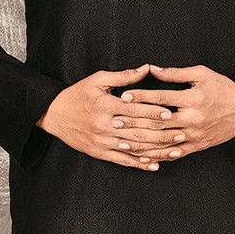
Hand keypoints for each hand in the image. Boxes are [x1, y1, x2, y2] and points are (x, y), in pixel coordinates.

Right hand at [37, 62, 182, 169]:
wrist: (53, 114)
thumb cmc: (77, 94)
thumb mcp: (98, 80)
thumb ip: (124, 76)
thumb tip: (147, 68)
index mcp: (105, 105)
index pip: (134, 109)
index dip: (153, 111)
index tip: (170, 112)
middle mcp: (104, 125)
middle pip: (137, 130)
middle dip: (161, 133)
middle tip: (181, 133)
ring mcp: (102, 141)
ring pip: (133, 148)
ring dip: (156, 150)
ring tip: (174, 150)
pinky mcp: (99, 152)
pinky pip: (122, 160)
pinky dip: (139, 164)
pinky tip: (154, 165)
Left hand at [112, 62, 234, 162]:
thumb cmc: (223, 88)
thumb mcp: (202, 74)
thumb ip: (176, 73)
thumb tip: (153, 69)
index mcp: (193, 99)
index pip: (162, 98)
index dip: (141, 96)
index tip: (124, 96)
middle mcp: (193, 119)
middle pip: (158, 122)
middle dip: (135, 122)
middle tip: (116, 121)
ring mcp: (195, 135)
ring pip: (164, 142)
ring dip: (142, 142)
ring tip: (123, 141)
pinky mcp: (197, 146)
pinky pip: (174, 154)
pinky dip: (158, 157)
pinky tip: (143, 157)